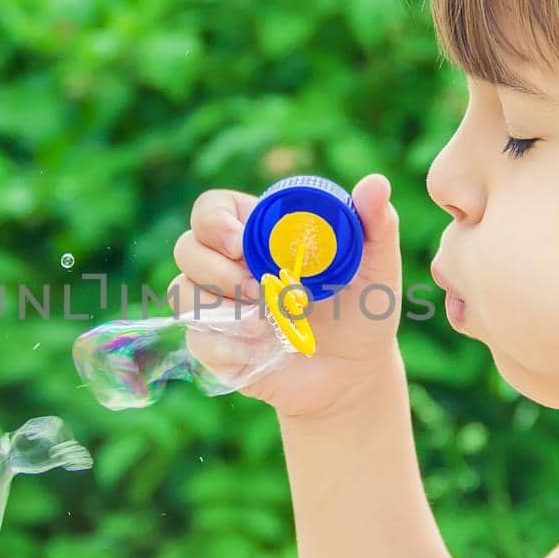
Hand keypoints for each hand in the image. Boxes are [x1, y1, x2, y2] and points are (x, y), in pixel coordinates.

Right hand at [168, 173, 404, 418]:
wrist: (354, 374)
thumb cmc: (364, 313)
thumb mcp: (376, 266)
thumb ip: (377, 223)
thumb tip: (375, 183)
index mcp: (258, 234)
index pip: (210, 210)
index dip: (214, 223)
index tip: (241, 245)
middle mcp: (229, 266)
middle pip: (187, 248)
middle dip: (218, 270)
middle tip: (261, 290)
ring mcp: (217, 306)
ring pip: (182, 293)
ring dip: (220, 309)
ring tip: (266, 324)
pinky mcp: (215, 346)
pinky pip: (196, 339)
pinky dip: (227, 346)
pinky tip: (260, 351)